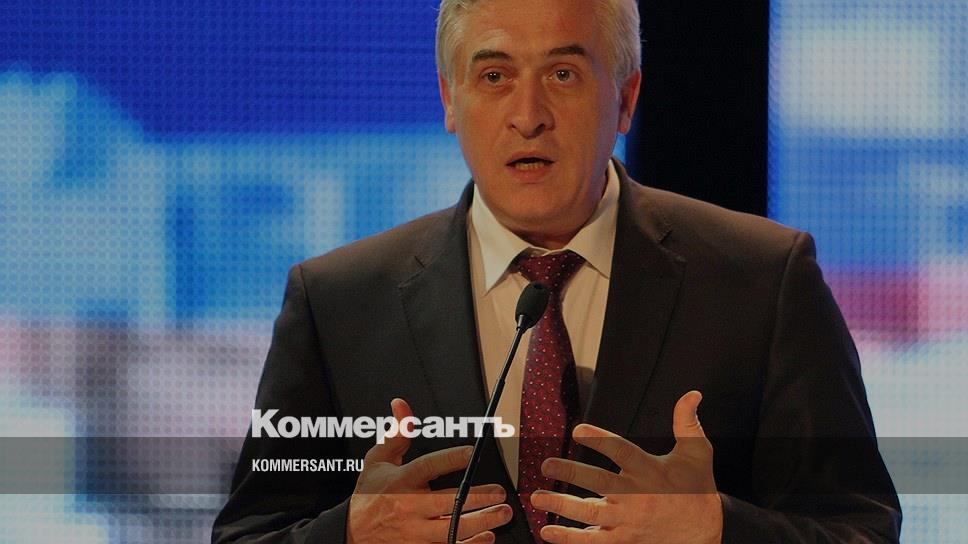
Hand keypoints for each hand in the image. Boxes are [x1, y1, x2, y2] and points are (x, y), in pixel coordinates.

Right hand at [347, 398, 513, 543]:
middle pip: (448, 502)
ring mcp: (415, 531)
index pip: (429, 466)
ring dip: (481, 522)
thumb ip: (397, 432)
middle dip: (477, 498)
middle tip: (500, 491)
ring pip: (452, 530)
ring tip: (502, 512)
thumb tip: (401, 404)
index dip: (451, 458)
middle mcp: (410, 506)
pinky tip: (487, 536)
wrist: (353, 531)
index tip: (471, 452)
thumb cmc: (370, 492)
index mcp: (402, 480)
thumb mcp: (378, 458)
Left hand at [530, 391, 722, 543]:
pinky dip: (570, 539)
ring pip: (590, 515)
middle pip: (599, 484)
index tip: (578, 431)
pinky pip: (593, 542)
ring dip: (561, 507)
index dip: (600, 440)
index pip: (621, 452)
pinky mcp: (624, 540)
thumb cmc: (697, 489)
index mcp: (650, 471)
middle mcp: (637, 497)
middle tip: (546, 465)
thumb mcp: (697, 453)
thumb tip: (691, 395)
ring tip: (538, 498)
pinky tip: (548, 532)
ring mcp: (628, 522)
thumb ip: (687, 423)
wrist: (704, 533)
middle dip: (570, 474)